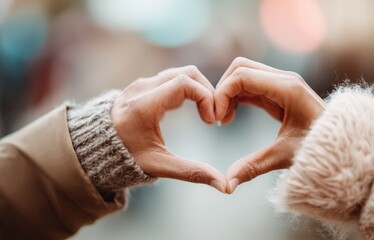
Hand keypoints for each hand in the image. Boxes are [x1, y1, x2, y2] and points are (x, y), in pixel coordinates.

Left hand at [111, 66, 226, 192]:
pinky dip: (189, 88)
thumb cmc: (124, 158)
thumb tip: (223, 186)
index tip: (212, 121)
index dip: (206, 98)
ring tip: (206, 113)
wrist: (95, 148)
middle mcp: (142, 88)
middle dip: (207, 91)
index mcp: (143, 105)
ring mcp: (142, 83)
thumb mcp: (158, 166)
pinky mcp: (144, 85)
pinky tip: (193, 108)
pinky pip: (172, 77)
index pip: (185, 84)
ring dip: (199, 89)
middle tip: (214, 116)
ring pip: (181, 73)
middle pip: (187, 73)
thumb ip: (191, 172)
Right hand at [215, 57, 325, 193]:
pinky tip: (231, 117)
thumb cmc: (322, 148)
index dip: (222, 94)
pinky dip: (236, 98)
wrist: (344, 145)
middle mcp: (283, 80)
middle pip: (240, 68)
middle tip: (217, 118)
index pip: (242, 76)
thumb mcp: (286, 156)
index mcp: (287, 88)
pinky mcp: (278, 92)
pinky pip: (249, 86)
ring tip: (224, 120)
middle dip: (222, 90)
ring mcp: (281, 84)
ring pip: (243, 75)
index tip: (216, 119)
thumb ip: (254, 166)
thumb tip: (227, 184)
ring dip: (228, 94)